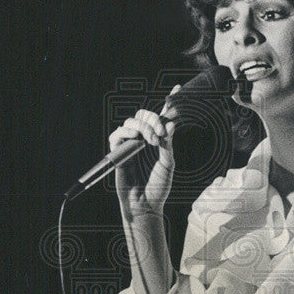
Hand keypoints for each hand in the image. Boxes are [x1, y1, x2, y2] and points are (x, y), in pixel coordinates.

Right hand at [109, 85, 180, 216]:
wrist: (145, 205)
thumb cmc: (157, 187)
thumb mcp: (168, 164)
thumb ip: (168, 144)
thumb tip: (170, 124)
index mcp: (157, 140)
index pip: (161, 117)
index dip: (168, 102)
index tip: (177, 88)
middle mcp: (143, 139)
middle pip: (143, 115)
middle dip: (153, 118)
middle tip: (161, 133)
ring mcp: (130, 144)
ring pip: (131, 122)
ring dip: (143, 127)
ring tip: (152, 141)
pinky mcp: (118, 152)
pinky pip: (117, 135)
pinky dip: (126, 132)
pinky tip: (136, 138)